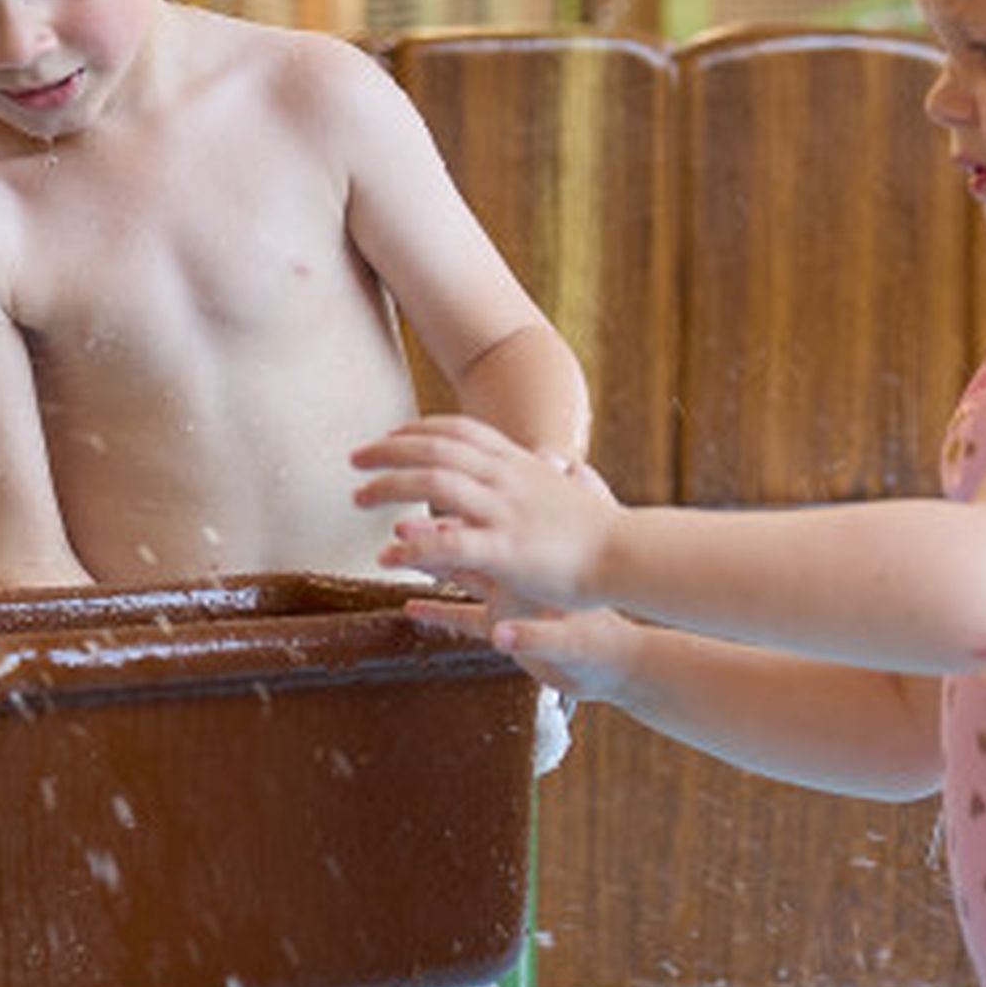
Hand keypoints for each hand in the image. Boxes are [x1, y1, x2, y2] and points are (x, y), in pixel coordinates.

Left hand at [351, 416, 615, 612]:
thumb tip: (550, 461)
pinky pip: (449, 544)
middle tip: (355, 460)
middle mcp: (505, 479)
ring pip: (433, 485)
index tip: (390, 435)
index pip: (459, 431)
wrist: (630, 556)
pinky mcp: (505, 550)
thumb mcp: (568, 492)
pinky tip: (386, 555)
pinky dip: (413, 546)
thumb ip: (549, 476)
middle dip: (389, 451)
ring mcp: (503, 512)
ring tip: (357, 499)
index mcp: (518, 464)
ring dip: (389, 487)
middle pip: (435, 449)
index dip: (419, 430)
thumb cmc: (601, 531)